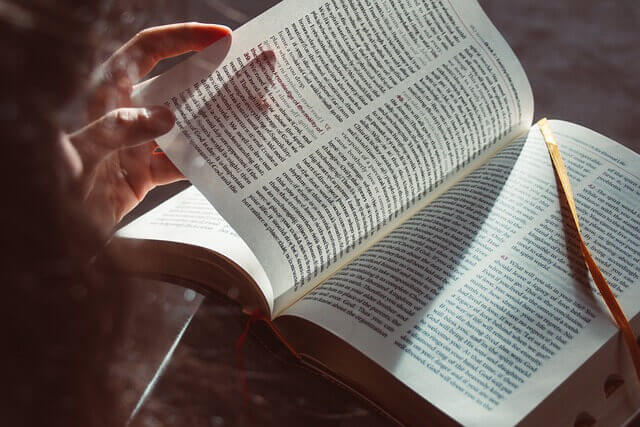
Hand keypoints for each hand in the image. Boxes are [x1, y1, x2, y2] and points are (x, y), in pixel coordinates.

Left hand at [64, 23, 230, 231]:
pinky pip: (181, 162)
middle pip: (176, 86)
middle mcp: (127, 114)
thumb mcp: (81, 155)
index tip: (222, 38)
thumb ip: (118, 131)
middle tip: (250, 76)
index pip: (148, 50)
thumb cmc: (58, 189)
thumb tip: (166, 117)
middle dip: (213, 80)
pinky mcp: (146, 172)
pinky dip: (203, 162)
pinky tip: (226, 161)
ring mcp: (139, 144)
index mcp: (107, 95)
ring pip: (185, 125)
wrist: (55, 236)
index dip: (184, 37)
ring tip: (248, 117)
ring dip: (215, 123)